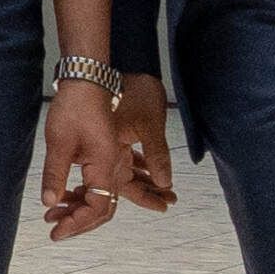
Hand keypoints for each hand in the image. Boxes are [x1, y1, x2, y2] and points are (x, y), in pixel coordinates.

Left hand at [35, 78, 126, 237]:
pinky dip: (81, 195)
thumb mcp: (58, 141)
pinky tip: (62, 198)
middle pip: (103, 208)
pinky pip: (97, 185)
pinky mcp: (102, 156)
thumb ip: (55, 174)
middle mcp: (112, 167)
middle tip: (55, 229)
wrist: (86, 81)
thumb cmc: (74, 106)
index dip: (78, 223)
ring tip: (53, 216)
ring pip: (100, 197)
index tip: (57, 232)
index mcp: (105, 165)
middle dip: (79, 222)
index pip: (98, 207)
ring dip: (78, 210)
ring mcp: (109, 162)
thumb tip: (49, 202)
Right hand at [110, 72, 177, 209]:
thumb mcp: (150, 125)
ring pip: (128, 170)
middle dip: (148, 192)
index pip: (125, 186)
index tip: (163, 207)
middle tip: (169, 199)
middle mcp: (105, 152)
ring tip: (167, 187)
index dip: (145, 199)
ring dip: (147, 179)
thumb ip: (156, 155)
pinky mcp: (112, 135)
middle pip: (126, 182)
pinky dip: (142, 164)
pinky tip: (153, 169)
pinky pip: (128, 156)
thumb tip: (164, 181)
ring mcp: (108, 144)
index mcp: (109, 153)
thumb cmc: (131, 90)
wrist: (115, 66)